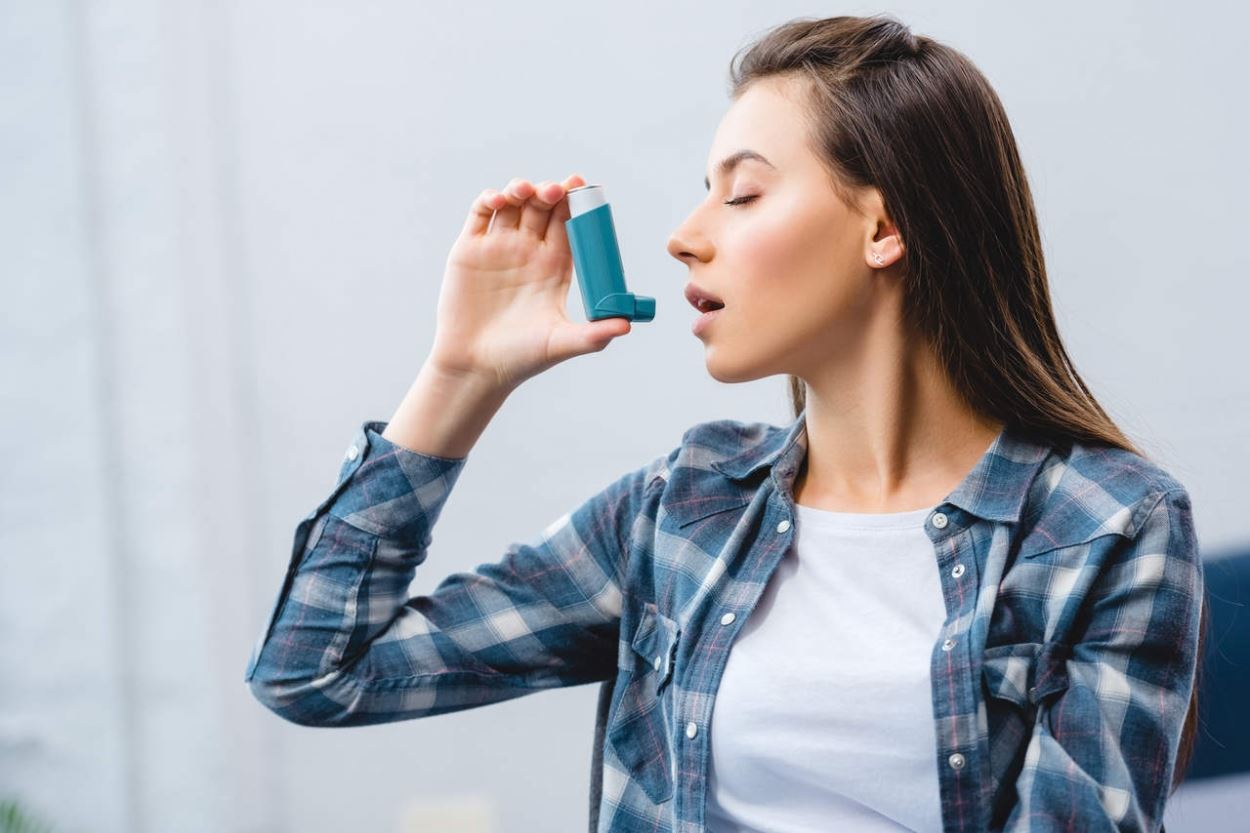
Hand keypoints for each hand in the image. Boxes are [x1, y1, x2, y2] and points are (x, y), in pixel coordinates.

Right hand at [428, 174, 632, 390]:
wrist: (475, 367)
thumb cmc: (521, 358)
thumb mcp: (561, 344)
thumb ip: (594, 335)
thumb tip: (627, 326)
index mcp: (555, 266)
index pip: (570, 225)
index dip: (577, 204)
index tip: (584, 190)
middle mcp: (529, 252)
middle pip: (543, 207)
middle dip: (552, 191)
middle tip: (557, 190)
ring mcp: (499, 247)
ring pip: (513, 203)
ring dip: (522, 189)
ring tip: (527, 191)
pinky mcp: (470, 249)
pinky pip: (481, 213)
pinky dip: (489, 198)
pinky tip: (498, 199)